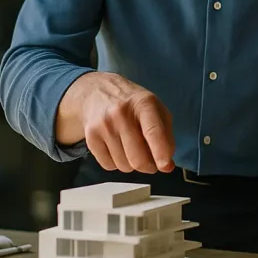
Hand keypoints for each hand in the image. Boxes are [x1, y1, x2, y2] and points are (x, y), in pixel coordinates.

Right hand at [56, 71, 175, 173]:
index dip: (161, 152)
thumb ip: (166, 137)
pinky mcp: (90, 137)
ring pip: (124, 166)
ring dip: (132, 164)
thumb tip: (167, 166)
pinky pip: (109, 166)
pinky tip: (117, 147)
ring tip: (131, 148)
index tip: (165, 166)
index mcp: (144, 104)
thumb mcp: (156, 110)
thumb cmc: (133, 104)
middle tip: (152, 162)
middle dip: (149, 166)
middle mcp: (121, 113)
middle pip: (138, 158)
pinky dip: (117, 163)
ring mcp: (104, 126)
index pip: (153, 131)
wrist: (97, 91)